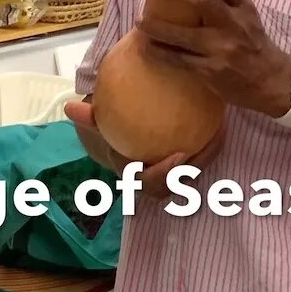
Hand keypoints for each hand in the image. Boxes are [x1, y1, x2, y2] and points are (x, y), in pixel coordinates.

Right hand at [64, 99, 225, 198]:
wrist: (123, 138)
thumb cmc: (113, 131)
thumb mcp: (100, 124)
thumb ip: (89, 118)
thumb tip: (70, 107)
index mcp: (134, 173)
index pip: (148, 180)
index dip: (165, 173)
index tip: (180, 155)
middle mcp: (154, 178)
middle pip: (175, 184)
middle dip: (193, 169)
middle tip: (208, 143)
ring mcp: (172, 175)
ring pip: (193, 174)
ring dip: (208, 156)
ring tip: (220, 131)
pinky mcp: (187, 164)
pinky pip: (201, 158)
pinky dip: (212, 144)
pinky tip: (220, 120)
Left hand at [135, 0, 290, 118]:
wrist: (270, 82)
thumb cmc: (255, 45)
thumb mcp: (248, 19)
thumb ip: (228, 3)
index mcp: (245, 10)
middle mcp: (234, 26)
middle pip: (203, 2)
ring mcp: (222, 50)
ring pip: (184, 36)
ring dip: (158, 28)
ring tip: (140, 21)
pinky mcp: (212, 71)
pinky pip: (180, 60)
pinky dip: (162, 53)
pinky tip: (148, 47)